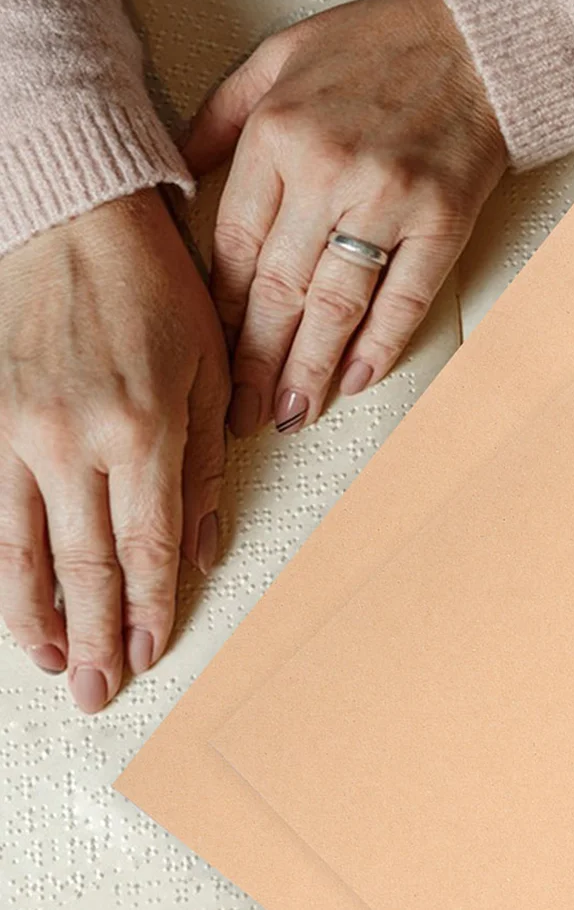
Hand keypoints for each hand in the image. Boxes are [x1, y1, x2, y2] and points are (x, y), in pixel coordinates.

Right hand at [0, 191, 228, 711]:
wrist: (75, 222)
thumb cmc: (157, 291)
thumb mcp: (210, 369)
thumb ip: (207, 463)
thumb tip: (207, 546)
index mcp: (146, 428)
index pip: (149, 543)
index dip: (153, 606)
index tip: (155, 652)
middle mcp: (76, 441)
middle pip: (88, 562)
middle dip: (100, 633)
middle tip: (103, 693)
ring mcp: (21, 433)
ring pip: (27, 549)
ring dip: (42, 618)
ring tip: (58, 667)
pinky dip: (4, 565)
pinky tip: (14, 603)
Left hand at [183, 0, 506, 435]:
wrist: (476, 42)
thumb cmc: (377, 46)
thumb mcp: (276, 58)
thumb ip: (220, 118)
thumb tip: (178, 176)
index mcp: (278, 135)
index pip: (236, 249)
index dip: (225, 315)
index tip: (216, 357)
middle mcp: (330, 173)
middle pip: (280, 291)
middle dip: (257, 364)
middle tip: (244, 415)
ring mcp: (391, 200)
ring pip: (337, 306)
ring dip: (310, 370)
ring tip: (291, 414)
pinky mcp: (444, 221)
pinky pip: (405, 298)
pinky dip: (381, 346)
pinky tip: (357, 382)